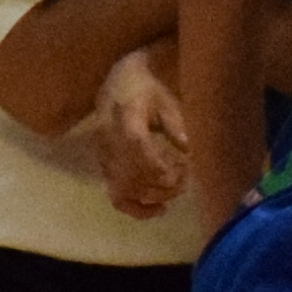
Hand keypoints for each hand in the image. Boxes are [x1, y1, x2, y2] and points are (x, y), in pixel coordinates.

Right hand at [87, 51, 186, 216]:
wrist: (118, 82)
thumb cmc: (146, 89)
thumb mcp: (165, 99)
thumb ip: (174, 123)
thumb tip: (188, 148)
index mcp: (124, 117)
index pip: (136, 146)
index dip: (157, 166)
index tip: (179, 174)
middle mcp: (108, 140)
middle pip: (130, 174)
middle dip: (161, 185)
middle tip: (184, 180)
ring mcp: (103, 156)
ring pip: (123, 189)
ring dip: (152, 196)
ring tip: (175, 190)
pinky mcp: (103, 167)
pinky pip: (115, 195)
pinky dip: (136, 207)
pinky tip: (158, 209)